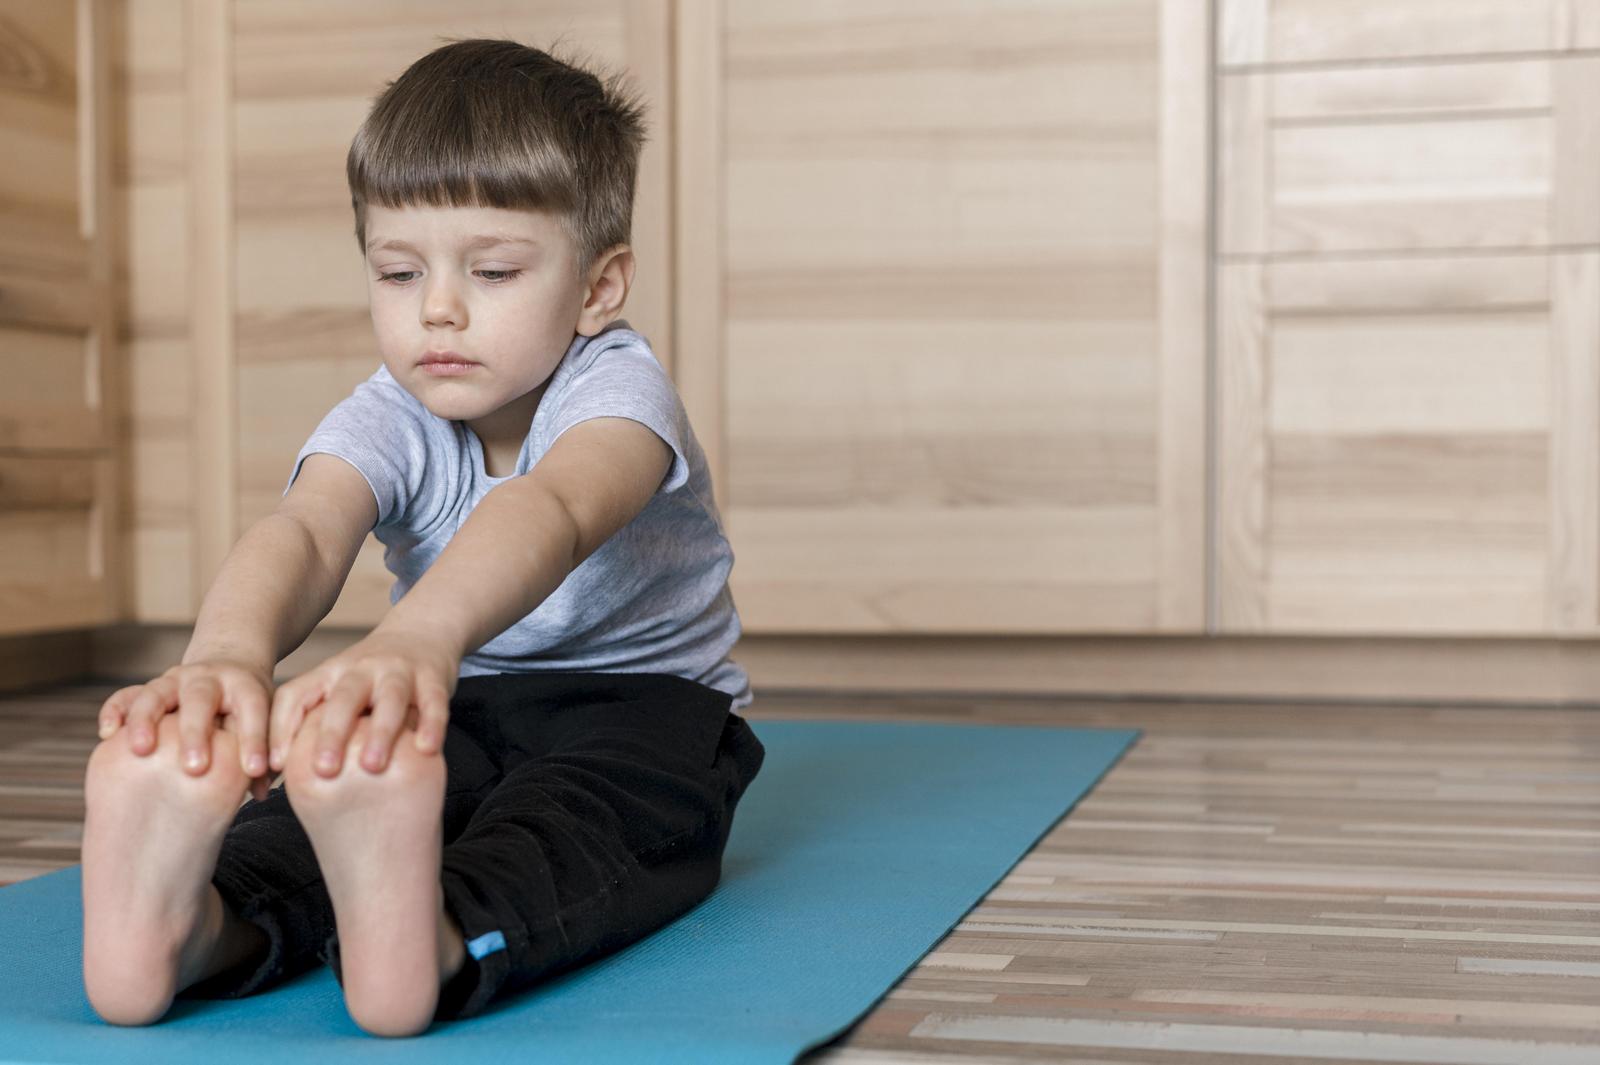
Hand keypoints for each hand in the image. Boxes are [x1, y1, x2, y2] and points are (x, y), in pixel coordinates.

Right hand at [96, 661, 276, 801]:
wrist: (227, 668)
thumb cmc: (248, 710)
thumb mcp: (265, 723)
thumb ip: (263, 756)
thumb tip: (263, 793)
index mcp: (243, 687)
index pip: (252, 711)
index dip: (254, 740)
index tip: (254, 771)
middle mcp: (207, 679)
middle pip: (200, 700)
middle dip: (195, 733)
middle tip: (194, 769)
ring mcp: (175, 681)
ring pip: (156, 694)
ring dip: (146, 721)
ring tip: (141, 751)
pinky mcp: (149, 688)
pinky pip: (126, 696)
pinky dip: (115, 711)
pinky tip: (108, 735)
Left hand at [267, 626, 455, 778]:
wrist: (422, 632)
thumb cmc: (371, 679)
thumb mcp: (337, 688)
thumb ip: (314, 722)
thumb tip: (276, 776)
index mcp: (329, 673)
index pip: (295, 696)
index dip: (280, 729)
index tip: (274, 767)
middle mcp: (361, 669)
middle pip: (343, 699)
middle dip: (332, 735)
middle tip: (323, 771)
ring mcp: (399, 670)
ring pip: (389, 699)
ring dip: (380, 732)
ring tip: (372, 767)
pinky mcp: (433, 677)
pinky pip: (433, 701)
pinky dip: (431, 725)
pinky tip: (426, 750)